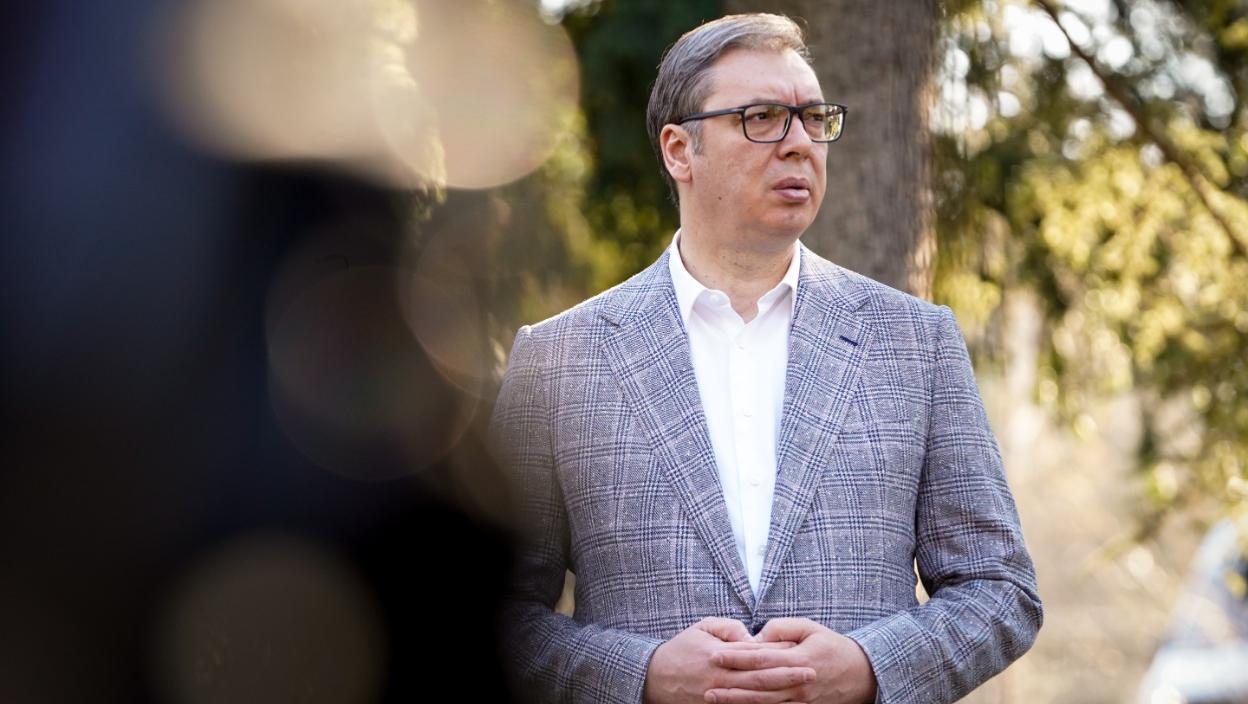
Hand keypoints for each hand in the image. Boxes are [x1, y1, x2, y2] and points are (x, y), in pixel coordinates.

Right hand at [643, 617, 814, 703]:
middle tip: (811, 673)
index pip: (754, 654)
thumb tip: (750, 636)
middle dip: (788, 676)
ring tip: (803, 694)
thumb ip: (728, 628)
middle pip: (760, 678)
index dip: (779, 653)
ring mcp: (717, 696)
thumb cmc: (681, 649)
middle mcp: (720, 677)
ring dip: (779, 696)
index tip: (800, 651)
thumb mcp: (701, 628)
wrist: (654, 677)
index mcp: (719, 654)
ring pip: (754, 698)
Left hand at [706, 618, 876, 703]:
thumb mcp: (810, 628)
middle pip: (758, 685)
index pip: (761, 658)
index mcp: (799, 659)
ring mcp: (802, 701)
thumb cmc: (833, 646)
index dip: (736, 656)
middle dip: (730, 685)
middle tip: (706, 684)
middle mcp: (798, 683)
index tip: (715, 654)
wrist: (863, 674)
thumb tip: (757, 635)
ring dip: (737, 702)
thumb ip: (782, 628)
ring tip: (714, 699)